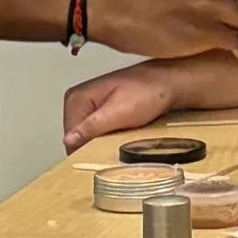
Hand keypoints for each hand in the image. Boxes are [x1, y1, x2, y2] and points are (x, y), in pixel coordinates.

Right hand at [62, 61, 189, 152]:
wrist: (169, 83)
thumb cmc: (148, 93)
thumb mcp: (118, 113)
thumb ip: (91, 127)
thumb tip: (68, 141)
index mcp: (76, 97)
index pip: (69, 137)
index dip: (85, 150)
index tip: (102, 155)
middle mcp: (78, 99)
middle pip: (76, 138)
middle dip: (92, 146)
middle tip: (115, 146)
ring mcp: (89, 105)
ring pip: (87, 137)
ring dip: (100, 143)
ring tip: (120, 140)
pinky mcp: (100, 110)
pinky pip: (97, 132)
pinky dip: (107, 138)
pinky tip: (120, 137)